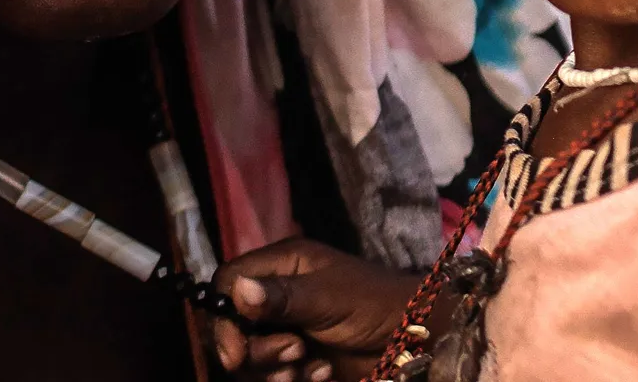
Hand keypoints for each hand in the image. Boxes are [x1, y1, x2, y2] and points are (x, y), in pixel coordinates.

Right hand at [210, 238, 421, 381]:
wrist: (414, 337)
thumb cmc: (373, 303)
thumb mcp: (327, 296)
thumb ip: (281, 297)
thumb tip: (237, 291)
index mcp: (279, 266)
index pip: (228, 284)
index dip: (223, 316)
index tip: (235, 350)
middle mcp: (275, 297)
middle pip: (233, 327)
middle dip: (254, 350)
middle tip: (290, 354)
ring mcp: (285, 330)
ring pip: (251, 358)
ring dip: (273, 369)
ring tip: (305, 366)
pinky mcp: (298, 359)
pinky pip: (275, 376)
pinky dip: (294, 380)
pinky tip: (322, 374)